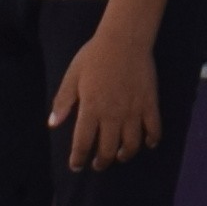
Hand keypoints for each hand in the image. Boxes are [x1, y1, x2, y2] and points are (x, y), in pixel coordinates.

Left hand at [54, 26, 163, 166]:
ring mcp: (133, 111)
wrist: (124, 40)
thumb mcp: (72, 76)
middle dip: (101, 162)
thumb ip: (63, 101)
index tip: (76, 166)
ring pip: (131, 144)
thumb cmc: (94, 56)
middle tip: (98, 164)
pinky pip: (154, 128)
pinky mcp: (149, 104)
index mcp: (91, 109)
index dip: (78, 158)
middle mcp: (112, 115)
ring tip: (120, 156)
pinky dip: (152, 140)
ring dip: (125, 155)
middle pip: (108, 149)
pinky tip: (148, 144)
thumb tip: (52, 124)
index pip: (83, 143)